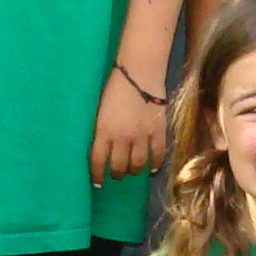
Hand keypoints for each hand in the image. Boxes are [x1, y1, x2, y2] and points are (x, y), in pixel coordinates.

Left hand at [92, 66, 168, 185]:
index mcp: (104, 131)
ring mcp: (142, 135)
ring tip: (132, 171)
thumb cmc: (114, 86)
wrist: (139, 72)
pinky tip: (152, 170)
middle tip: (117, 174)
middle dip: (117, 173)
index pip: (98, 160)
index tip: (98, 183)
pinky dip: (155, 164)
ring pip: (138, 163)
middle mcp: (122, 137)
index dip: (97, 174)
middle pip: (120, 165)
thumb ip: (101, 129)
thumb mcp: (100, 110)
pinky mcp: (158, 130)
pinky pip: (158, 154)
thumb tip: (102, 146)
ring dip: (134, 170)